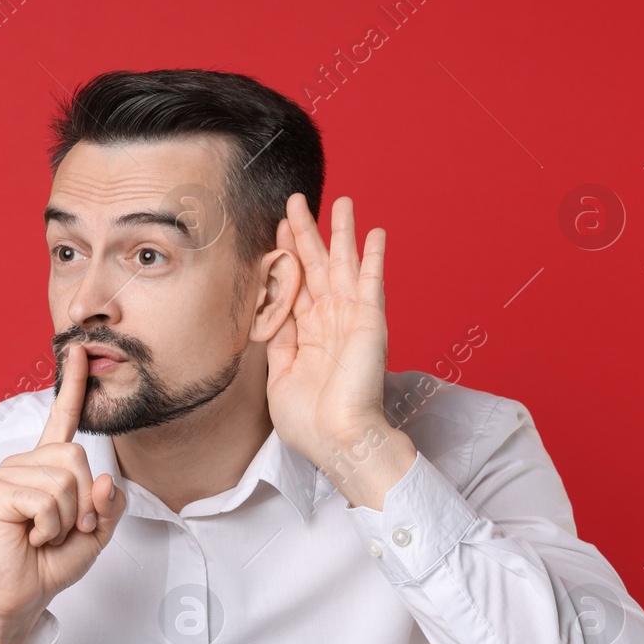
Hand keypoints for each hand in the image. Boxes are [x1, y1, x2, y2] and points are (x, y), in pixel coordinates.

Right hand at [0, 341, 128, 643]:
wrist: (21, 595)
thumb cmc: (52, 563)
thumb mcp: (97, 534)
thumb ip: (110, 506)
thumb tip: (105, 478)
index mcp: (48, 466)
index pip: (62, 419)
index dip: (72, 386)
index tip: (78, 352)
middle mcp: (25, 462)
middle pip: (78, 458)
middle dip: (84, 502)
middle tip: (64, 529)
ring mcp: (8, 474)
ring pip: (65, 480)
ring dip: (67, 519)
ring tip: (44, 534)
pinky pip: (46, 500)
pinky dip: (49, 527)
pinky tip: (31, 537)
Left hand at [267, 193, 389, 462]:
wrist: (339, 442)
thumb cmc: (310, 423)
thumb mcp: (280, 377)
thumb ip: (278, 342)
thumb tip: (267, 314)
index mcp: (309, 337)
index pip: (296, 286)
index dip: (286, 256)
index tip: (277, 228)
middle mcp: (331, 324)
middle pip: (316, 268)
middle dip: (307, 233)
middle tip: (297, 201)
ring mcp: (352, 321)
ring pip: (343, 267)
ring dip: (341, 234)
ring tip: (342, 202)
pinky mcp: (370, 324)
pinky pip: (371, 284)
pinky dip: (373, 258)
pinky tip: (375, 233)